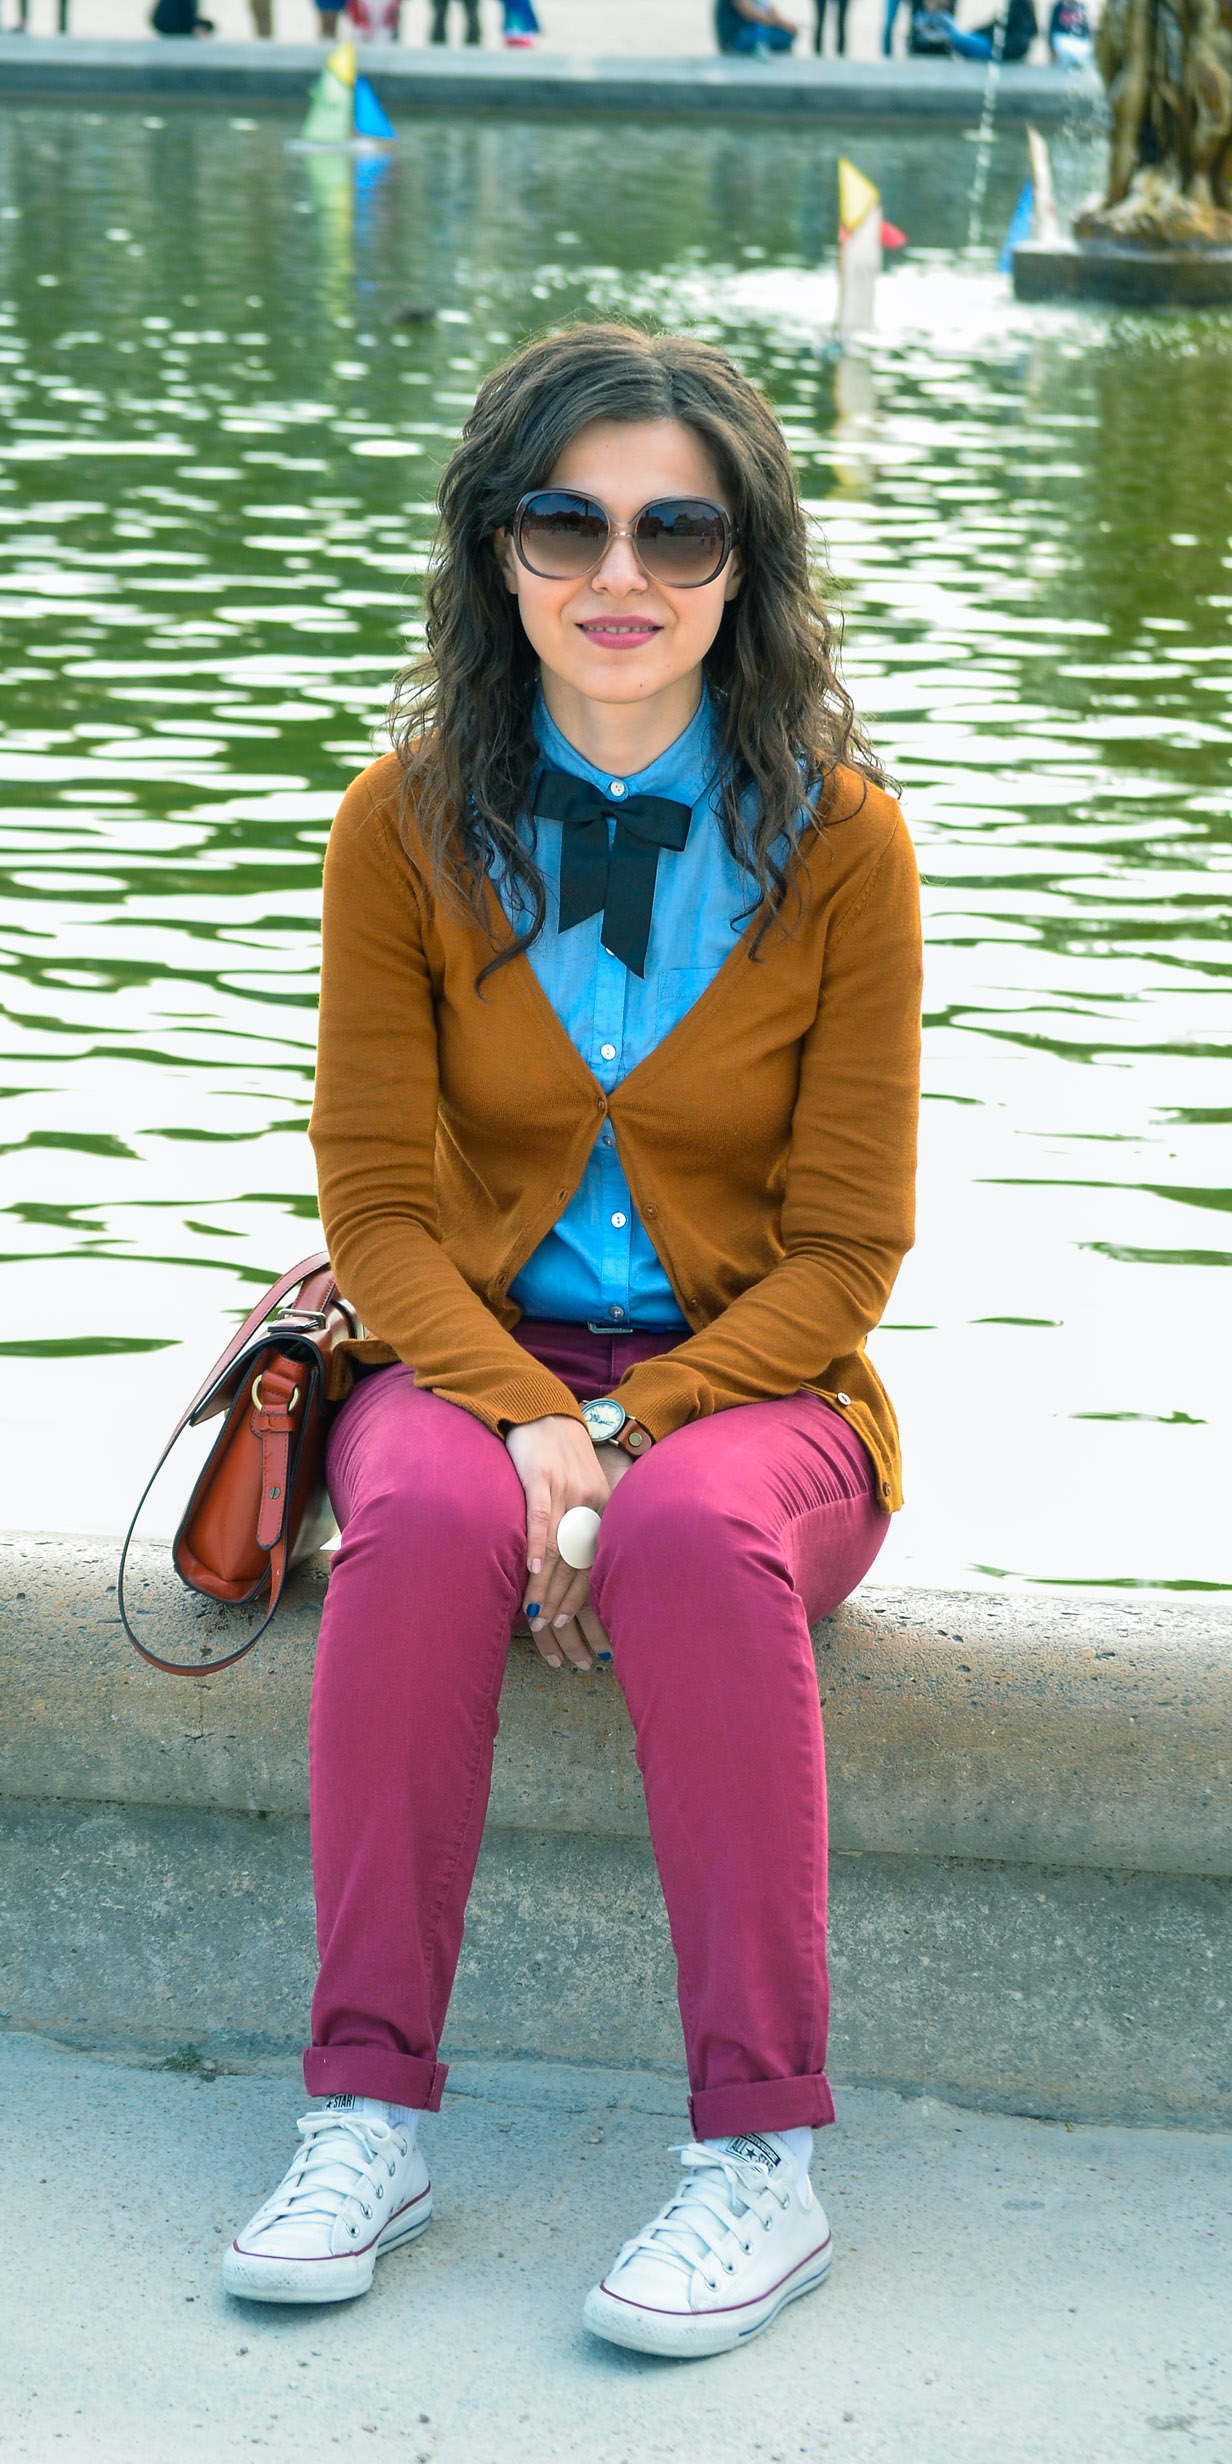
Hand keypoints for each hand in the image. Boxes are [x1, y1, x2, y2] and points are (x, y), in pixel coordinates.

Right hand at [505, 1415, 609, 1672]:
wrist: (541, 1408)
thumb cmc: (555, 1454)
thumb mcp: (577, 1489)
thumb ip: (576, 1525)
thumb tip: (567, 1568)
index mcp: (601, 1509)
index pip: (592, 1565)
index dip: (581, 1602)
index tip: (570, 1632)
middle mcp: (590, 1501)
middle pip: (577, 1563)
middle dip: (563, 1603)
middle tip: (552, 1634)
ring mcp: (567, 1488)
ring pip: (559, 1548)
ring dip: (546, 1586)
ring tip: (536, 1617)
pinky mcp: (542, 1475)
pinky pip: (541, 1517)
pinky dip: (537, 1546)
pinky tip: (532, 1571)